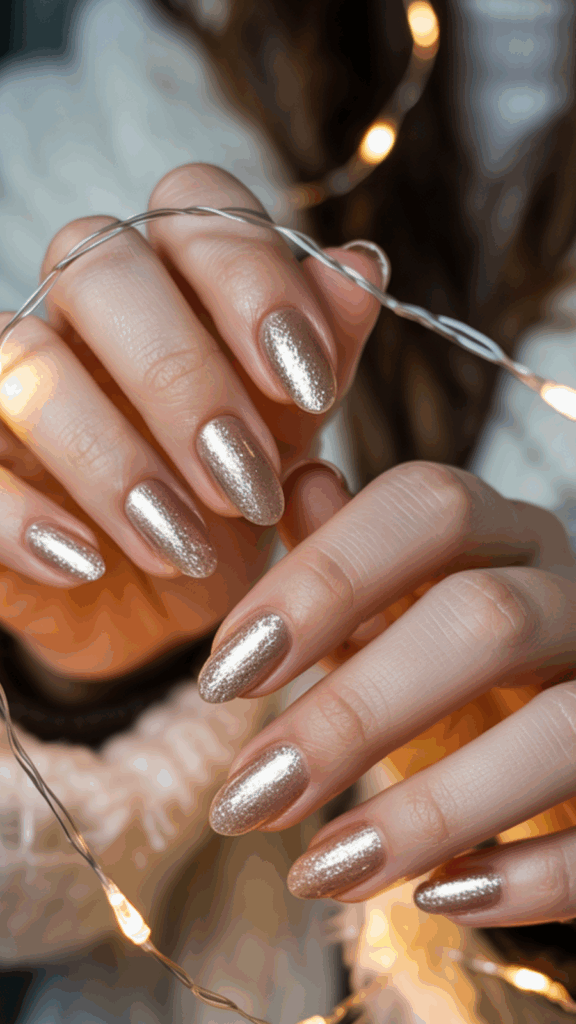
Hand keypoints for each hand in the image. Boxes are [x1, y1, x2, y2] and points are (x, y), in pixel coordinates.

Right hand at [0, 164, 383, 683]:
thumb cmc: (229, 500)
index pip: (194, 204)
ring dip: (115, 461)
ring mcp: (13, 375)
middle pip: (101, 268)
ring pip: (28, 361)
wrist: (162, 599)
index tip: (310, 382)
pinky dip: (20, 515)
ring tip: (185, 546)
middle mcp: (84, 305)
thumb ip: (322, 354)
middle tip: (248, 483)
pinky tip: (85, 563)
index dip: (253, 276)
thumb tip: (364, 268)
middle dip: (184, 378)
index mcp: (173, 274)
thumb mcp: (290, 436)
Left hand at [203, 459, 575, 926]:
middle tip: (249, 795)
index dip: (323, 578)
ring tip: (320, 870)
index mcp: (504, 537)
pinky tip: (436, 897)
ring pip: (560, 726)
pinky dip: (527, 875)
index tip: (226, 671)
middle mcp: (573, 596)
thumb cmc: (459, 676)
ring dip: (428, 808)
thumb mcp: (393, 615)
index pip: (427, 508)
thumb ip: (345, 563)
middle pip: (485, 619)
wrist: (555, 752)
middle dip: (354, 713)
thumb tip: (295, 485)